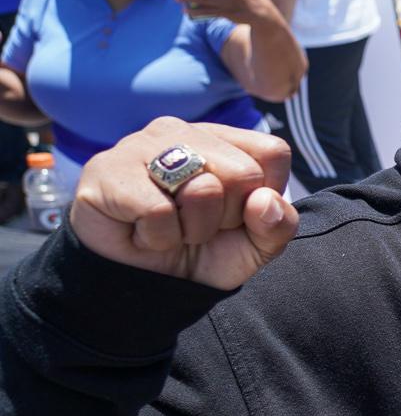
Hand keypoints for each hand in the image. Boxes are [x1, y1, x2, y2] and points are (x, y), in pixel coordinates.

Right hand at [71, 118, 296, 289]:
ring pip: (203, 189)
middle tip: (195, 225)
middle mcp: (180, 132)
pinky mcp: (106, 170)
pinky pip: (158, 210)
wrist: (141, 284)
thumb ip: (278, 224)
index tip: (235, 214)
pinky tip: (141, 232)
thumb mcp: (255, 246)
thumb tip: (266, 200)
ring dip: (193, 228)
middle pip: (243, 172)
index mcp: (222, 140)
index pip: (272, 153)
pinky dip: (158, 237)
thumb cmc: (199, 252)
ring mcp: (139, 144)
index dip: (263, 197)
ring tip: (170, 227)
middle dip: (227, 216)